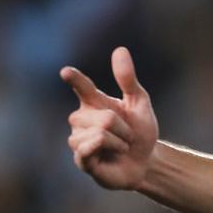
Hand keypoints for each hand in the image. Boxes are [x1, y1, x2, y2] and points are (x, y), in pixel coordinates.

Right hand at [61, 47, 158, 189]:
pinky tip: (110, 154)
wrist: (146, 162)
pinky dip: (109, 149)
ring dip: (120, 141)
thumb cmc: (140, 132)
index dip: (75, 79)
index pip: (82, 87)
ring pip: (100, 133)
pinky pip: (90, 148)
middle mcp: (80, 119)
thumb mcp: (140, 104)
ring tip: (121, 147)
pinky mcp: (81, 159)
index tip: (66, 72)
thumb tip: (120, 50)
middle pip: (104, 117)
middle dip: (124, 129)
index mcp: (93, 102)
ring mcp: (78, 139)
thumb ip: (128, 80)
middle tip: (127, 136)